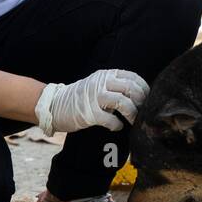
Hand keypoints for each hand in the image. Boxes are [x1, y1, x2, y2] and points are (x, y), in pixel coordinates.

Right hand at [34, 68, 149, 134]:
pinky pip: (110, 119)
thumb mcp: (98, 84)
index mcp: (106, 75)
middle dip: (141, 102)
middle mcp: (101, 83)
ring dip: (132, 114)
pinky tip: (117, 127)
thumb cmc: (81, 97)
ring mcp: (94, 97)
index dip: (144, 89)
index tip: (148, 99)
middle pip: (130, 89)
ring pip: (122, 102)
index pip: (132, 77)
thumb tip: (140, 96)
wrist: (53, 105)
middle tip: (143, 112)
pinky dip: (116, 125)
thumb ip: (115, 86)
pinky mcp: (89, 112)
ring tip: (133, 121)